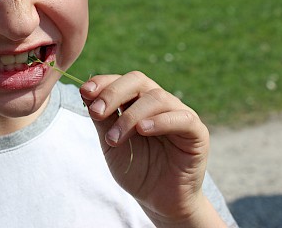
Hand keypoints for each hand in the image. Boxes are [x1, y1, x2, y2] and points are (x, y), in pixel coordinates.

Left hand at [80, 71, 225, 226]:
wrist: (160, 202)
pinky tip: (143, 130)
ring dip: (130, 116)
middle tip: (97, 112)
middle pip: (138, 80)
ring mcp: (179, 114)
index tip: (84, 92)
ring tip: (114, 138)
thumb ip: (102, 119)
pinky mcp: (197, 131)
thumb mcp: (112, 144)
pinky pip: (181, 118)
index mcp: (138, 102)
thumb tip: (85, 91)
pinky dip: (160, 121)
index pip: (122, 81)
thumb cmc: (136, 170)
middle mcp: (158, 103)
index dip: (103, 83)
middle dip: (113, 93)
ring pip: (156, 98)